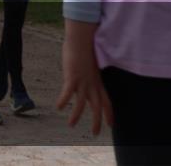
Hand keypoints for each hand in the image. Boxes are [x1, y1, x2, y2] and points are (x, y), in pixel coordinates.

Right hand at [56, 20, 113, 135]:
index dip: (109, 113)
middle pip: (98, 107)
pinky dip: (63, 100)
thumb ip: (89, 71)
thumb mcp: (91, 63)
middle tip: (96, 133)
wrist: (82, 38)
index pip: (107, 101)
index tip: (111, 124)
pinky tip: (59, 107)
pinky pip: (67, 92)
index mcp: (98, 81)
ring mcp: (82, 81)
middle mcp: (92, 84)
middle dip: (98, 121)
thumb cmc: (86, 47)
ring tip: (71, 125)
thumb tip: (86, 72)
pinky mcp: (72, 77)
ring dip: (76, 115)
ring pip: (82, 104)